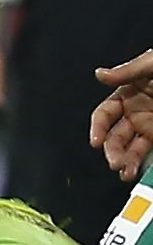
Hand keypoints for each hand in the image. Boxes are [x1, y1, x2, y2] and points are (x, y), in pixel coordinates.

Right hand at [93, 49, 152, 180]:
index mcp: (129, 94)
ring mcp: (150, 127)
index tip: (96, 142)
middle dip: (113, 151)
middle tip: (115, 163)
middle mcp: (137, 113)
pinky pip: (149, 153)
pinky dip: (141, 164)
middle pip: (116, 136)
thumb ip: (129, 71)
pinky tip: (137, 170)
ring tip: (125, 172)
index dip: (98, 128)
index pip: (105, 115)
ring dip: (126, 161)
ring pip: (131, 149)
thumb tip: (100, 74)